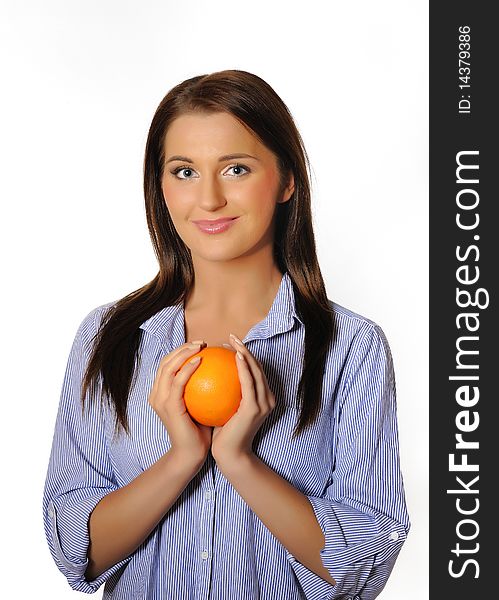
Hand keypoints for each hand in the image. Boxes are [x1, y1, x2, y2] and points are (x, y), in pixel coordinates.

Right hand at [148, 341, 211, 467]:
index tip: (201, 345)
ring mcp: (160, 400)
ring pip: (168, 367)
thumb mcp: (200, 404)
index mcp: (161, 393)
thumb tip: (220, 367)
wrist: (192, 454)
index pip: (168, 364)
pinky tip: (201, 360)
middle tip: (202, 342)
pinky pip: (178, 382)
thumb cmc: (200, 430)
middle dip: (182, 348)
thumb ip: (203, 387)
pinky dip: (187, 368)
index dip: (182, 351)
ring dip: (184, 353)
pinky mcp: (169, 406)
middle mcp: (156, 394)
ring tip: (201, 347)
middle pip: (165, 361)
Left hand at [211, 334, 275, 468]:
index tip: (228, 345)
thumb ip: (224, 392)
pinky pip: (249, 383)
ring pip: (256, 372)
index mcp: (263, 399)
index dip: (244, 354)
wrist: (229, 455)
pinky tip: (235, 357)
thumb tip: (210, 373)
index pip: (254, 371)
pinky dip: (243, 368)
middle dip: (245, 349)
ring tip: (232, 343)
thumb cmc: (223, 433)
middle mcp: (268, 399)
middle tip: (231, 338)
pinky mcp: (254, 408)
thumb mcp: (225, 408)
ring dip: (245, 354)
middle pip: (258, 367)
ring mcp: (263, 404)